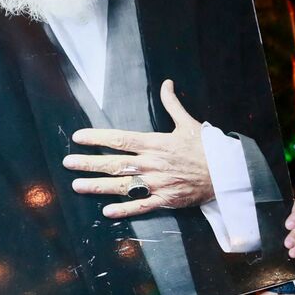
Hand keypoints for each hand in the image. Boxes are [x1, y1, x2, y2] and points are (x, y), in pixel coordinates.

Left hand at [65, 80, 214, 218]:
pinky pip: (141, 206)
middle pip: (114, 163)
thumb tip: (167, 83)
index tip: (78, 137)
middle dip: (88, 162)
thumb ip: (172, 104)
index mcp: (155, 143)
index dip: (97, 138)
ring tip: (77, 185)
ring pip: (122, 185)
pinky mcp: (166, 200)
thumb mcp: (188, 123)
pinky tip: (106, 211)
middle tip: (68, 162)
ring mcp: (157, 183)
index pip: (120, 139)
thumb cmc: (206, 148)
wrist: (226, 173)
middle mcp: (152, 163)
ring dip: (97, 185)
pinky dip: (124, 210)